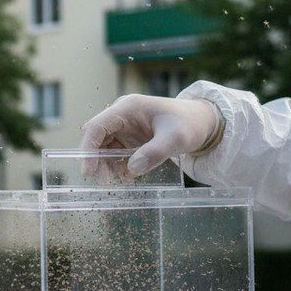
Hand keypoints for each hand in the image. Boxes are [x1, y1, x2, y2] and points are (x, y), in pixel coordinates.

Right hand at [79, 94, 220, 176]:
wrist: (202, 122)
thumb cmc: (190, 123)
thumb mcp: (176, 139)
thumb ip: (155, 153)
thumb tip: (132, 169)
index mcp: (127, 108)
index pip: (96, 127)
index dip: (88, 148)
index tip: (88, 171)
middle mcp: (121, 116)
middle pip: (96, 139)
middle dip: (96, 161)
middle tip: (104, 182)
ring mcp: (124, 127)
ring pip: (103, 148)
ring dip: (105, 165)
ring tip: (118, 181)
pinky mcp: (130, 138)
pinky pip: (115, 153)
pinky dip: (117, 166)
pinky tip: (127, 177)